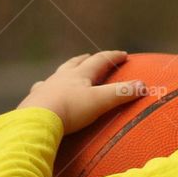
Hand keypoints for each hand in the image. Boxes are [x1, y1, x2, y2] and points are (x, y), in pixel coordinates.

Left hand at [17, 50, 145, 133]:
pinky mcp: (34, 101)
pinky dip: (46, 88)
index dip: (112, 57)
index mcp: (79, 74)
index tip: (123, 54)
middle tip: (91, 56)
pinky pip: (41, 90)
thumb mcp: (100, 102)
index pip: (99, 60)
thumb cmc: (70, 110)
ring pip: (57, 75)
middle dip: (86, 59)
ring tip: (67, 72)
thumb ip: (121, 94)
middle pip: (75, 63)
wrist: (36, 122)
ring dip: (65, 71)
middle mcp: (61, 77)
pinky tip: (43, 91)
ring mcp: (46, 87)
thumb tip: (143, 85)